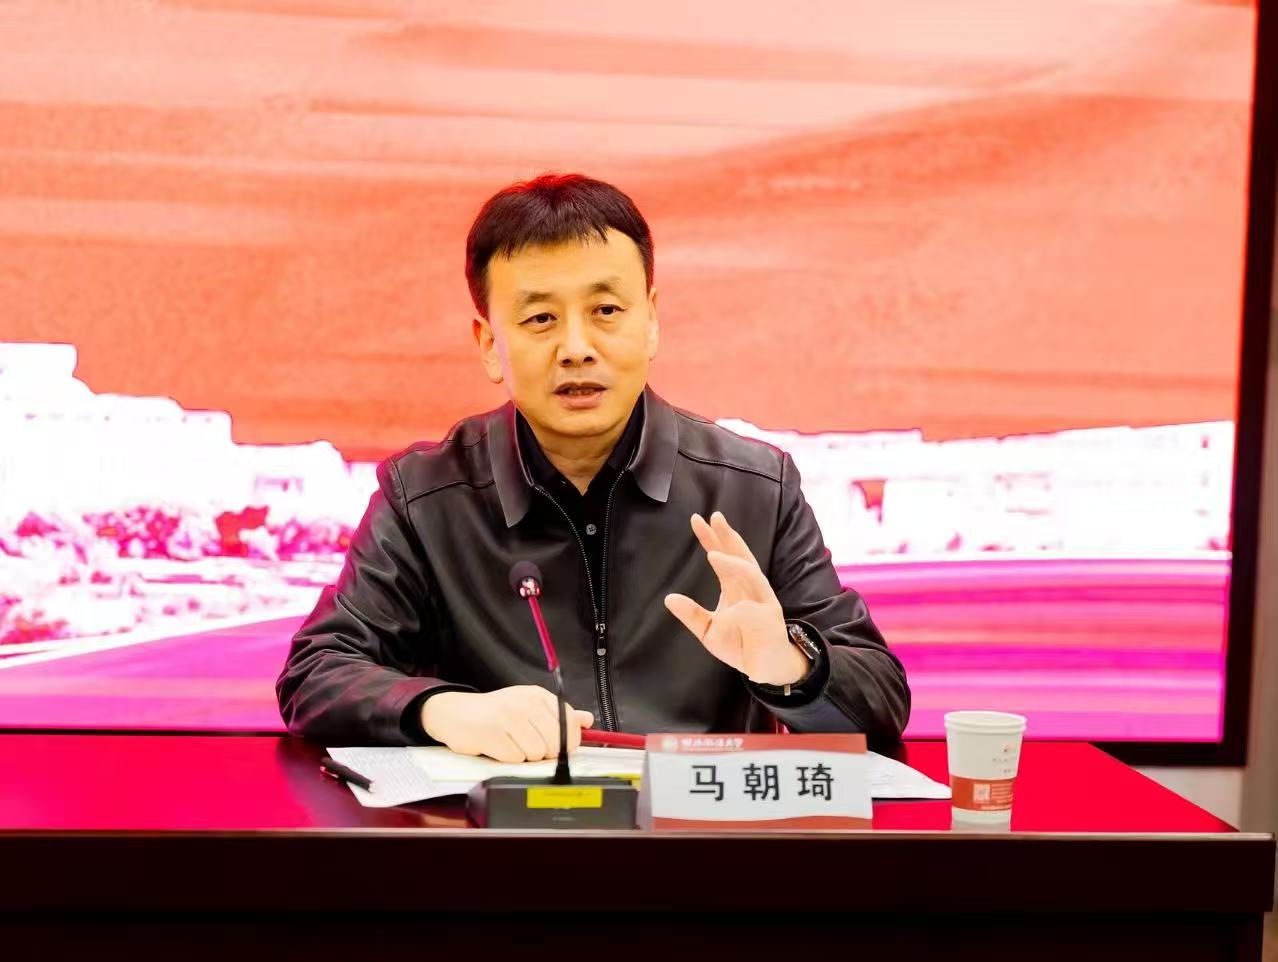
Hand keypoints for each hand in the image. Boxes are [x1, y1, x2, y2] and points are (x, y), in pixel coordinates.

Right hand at [420, 686, 593, 762]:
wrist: (457, 713)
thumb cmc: (497, 713)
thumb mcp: (529, 707)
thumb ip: (559, 715)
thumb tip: (587, 720)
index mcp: (538, 696)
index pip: (569, 724)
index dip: (567, 743)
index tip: (555, 745)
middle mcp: (525, 703)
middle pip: (555, 744)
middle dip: (544, 753)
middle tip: (528, 746)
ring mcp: (508, 717)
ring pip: (536, 754)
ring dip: (525, 757)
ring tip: (511, 744)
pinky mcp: (492, 734)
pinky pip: (515, 759)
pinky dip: (508, 759)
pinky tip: (498, 747)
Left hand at [664, 511, 809, 686]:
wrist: (762, 668)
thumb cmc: (740, 646)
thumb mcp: (708, 630)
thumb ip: (691, 614)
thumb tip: (669, 598)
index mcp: (734, 587)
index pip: (722, 557)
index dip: (711, 539)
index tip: (697, 521)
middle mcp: (748, 586)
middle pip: (738, 554)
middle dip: (726, 535)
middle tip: (713, 516)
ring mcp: (760, 595)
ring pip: (747, 567)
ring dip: (731, 554)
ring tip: (711, 547)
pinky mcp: (768, 607)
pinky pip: (755, 586)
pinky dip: (739, 573)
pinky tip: (723, 565)